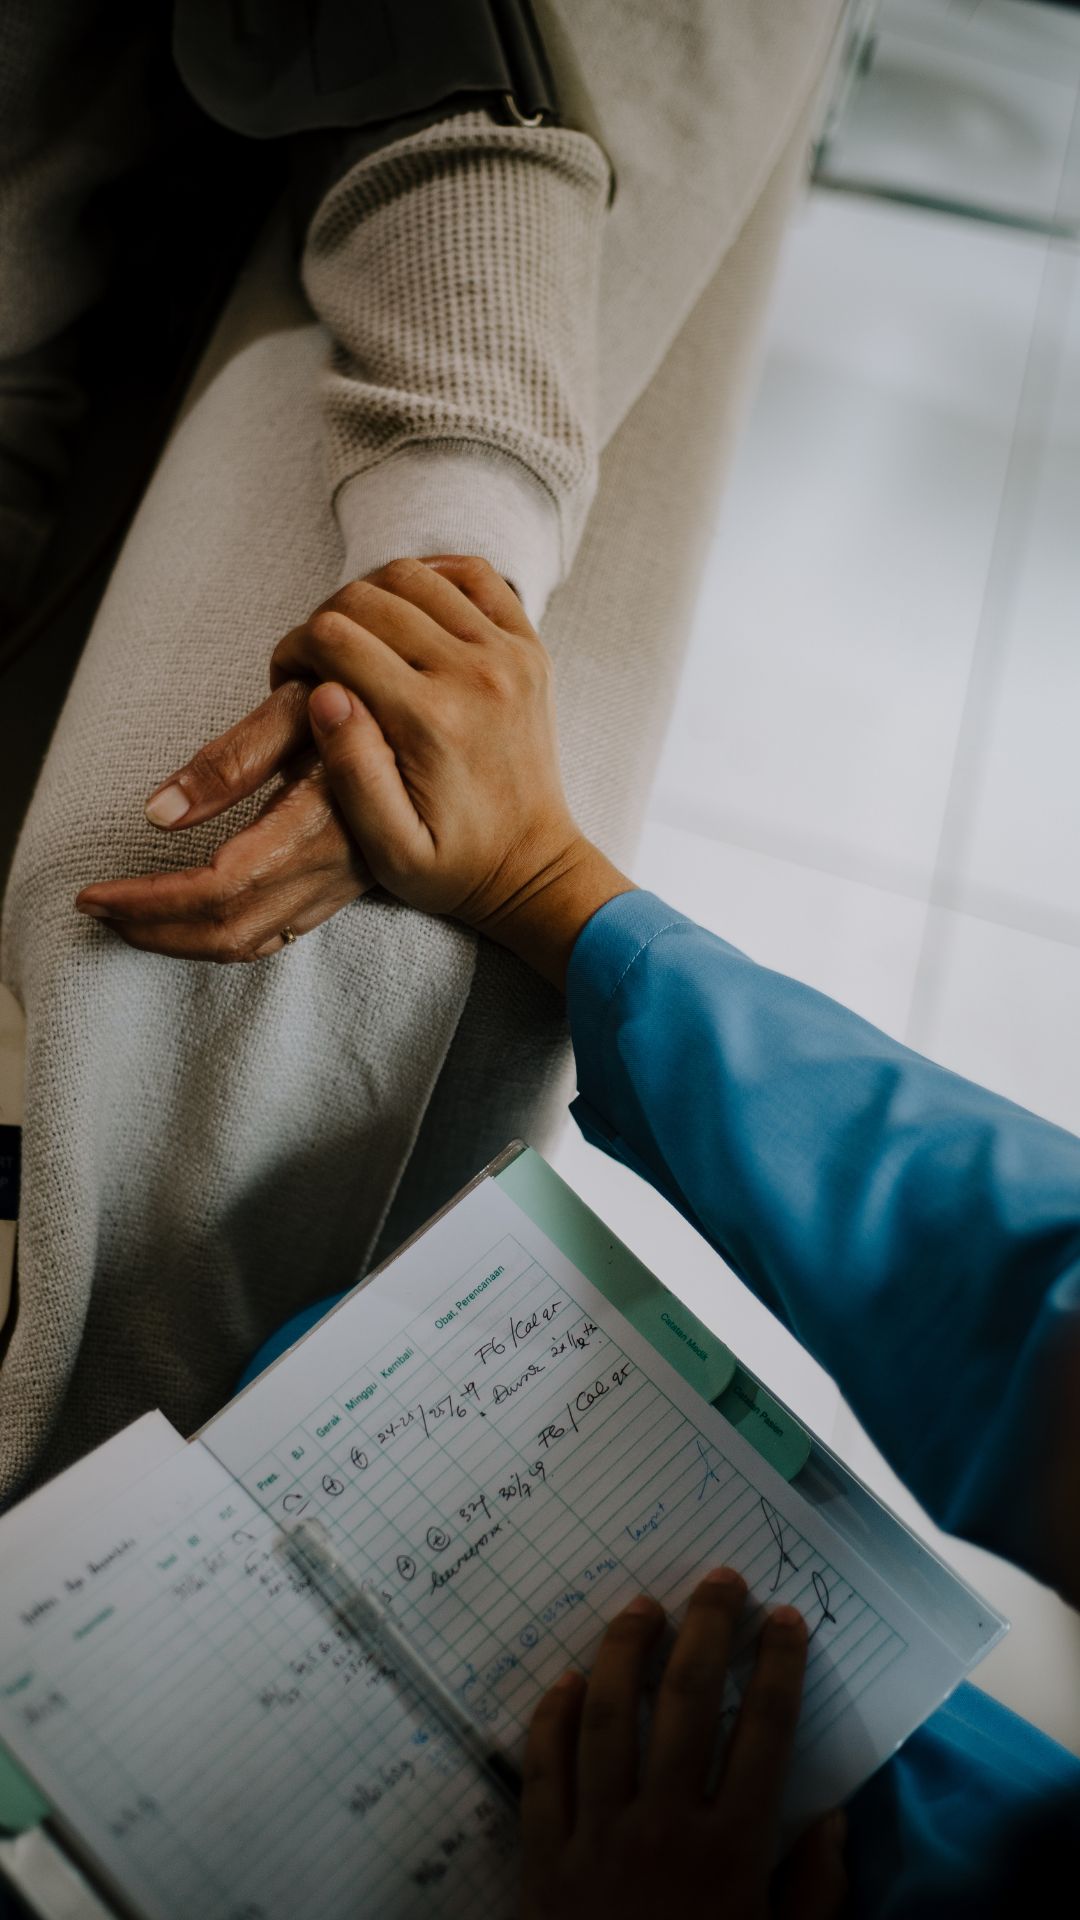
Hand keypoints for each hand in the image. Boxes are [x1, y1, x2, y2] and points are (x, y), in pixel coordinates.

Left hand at [75, 674, 369, 960]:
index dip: (149, 901)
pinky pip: (274, 936)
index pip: (218, 887)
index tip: (92, 893)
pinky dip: (219, 936)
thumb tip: (156, 814)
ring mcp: (341, 885)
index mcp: (318, 824)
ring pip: (251, 944)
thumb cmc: (366, 695)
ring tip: (125, 918)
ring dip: (180, 940)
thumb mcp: (297, 705)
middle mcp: (333, 868)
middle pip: (230, 932)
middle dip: (152, 930)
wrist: (438, 719)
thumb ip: (229, 760)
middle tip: (95, 909)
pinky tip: (185, 916)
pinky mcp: (342, 888)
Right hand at [288, 555, 634, 986]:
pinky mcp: (529, 648)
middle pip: (367, 597)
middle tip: (316, 663)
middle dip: (323, 621)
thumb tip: (322, 695)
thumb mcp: (390, 849)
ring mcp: (507, 653)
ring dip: (370, 596)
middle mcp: (472, 674)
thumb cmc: (454, 868)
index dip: (293, 650)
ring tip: (357, 640)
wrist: (532, 869)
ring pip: (413, 576)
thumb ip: (352, 773)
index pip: (334, 638)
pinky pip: (474, 575)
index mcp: (430, 720)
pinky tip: (408, 612)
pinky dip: (432, 577)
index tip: (288, 682)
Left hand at [520, 1570, 846, 1919]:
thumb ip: (813, 1893)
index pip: (762, 1734)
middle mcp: (663, 1830)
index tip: (786, 1620)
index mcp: (730, 1852)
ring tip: (640, 1606)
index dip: (777, 1669)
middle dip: (706, 1632)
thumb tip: (835, 1822)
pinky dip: (551, 1721)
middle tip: (719, 1581)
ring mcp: (597, 1840)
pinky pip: (543, 1774)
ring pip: (607, 1720)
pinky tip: (566, 1681)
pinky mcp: (544, 1860)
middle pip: (684, 1705)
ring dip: (625, 1653)